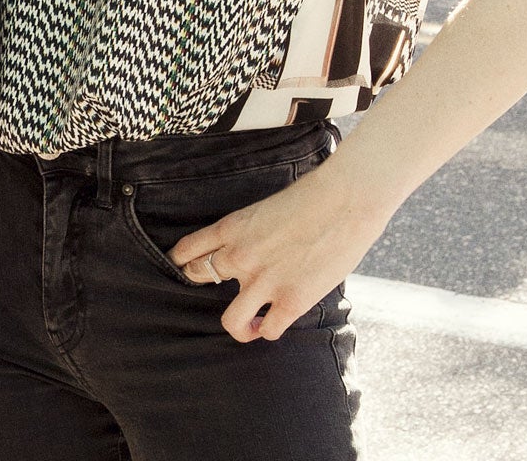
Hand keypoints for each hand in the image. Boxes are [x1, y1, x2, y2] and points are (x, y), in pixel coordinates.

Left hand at [169, 157, 392, 343]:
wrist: (346, 201)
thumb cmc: (312, 197)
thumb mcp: (266, 209)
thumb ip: (251, 234)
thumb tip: (253, 253)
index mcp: (231, 227)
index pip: (187, 250)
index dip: (180, 261)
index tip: (182, 266)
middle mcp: (240, 256)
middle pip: (198, 278)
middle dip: (202, 282)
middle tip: (214, 287)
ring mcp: (264, 281)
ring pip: (231, 321)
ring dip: (238, 324)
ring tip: (246, 324)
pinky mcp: (292, 301)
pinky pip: (268, 330)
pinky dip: (268, 330)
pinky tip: (272, 324)